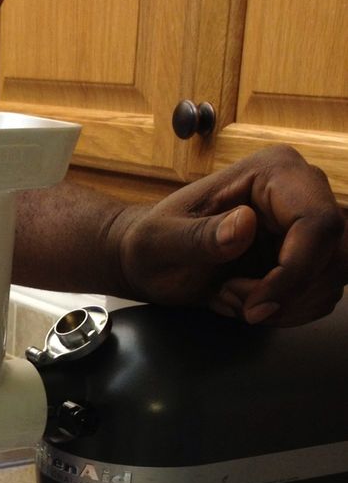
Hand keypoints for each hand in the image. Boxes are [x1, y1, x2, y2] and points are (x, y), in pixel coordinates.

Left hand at [113, 146, 346, 326]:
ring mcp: (308, 223)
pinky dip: (289, 310)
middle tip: (237, 305)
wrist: (152, 260)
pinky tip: (251, 303)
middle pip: (333, 254)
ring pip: (332, 277)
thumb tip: (245, 225)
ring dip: (286, 306)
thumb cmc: (152, 243)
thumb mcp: (160, 241)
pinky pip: (322, 291)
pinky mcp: (308, 253)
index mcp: (273, 171)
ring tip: (235, 298)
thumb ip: (200, 236)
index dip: (294, 273)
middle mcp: (302, 190)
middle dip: (287, 295)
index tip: (255, 306)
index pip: (317, 223)